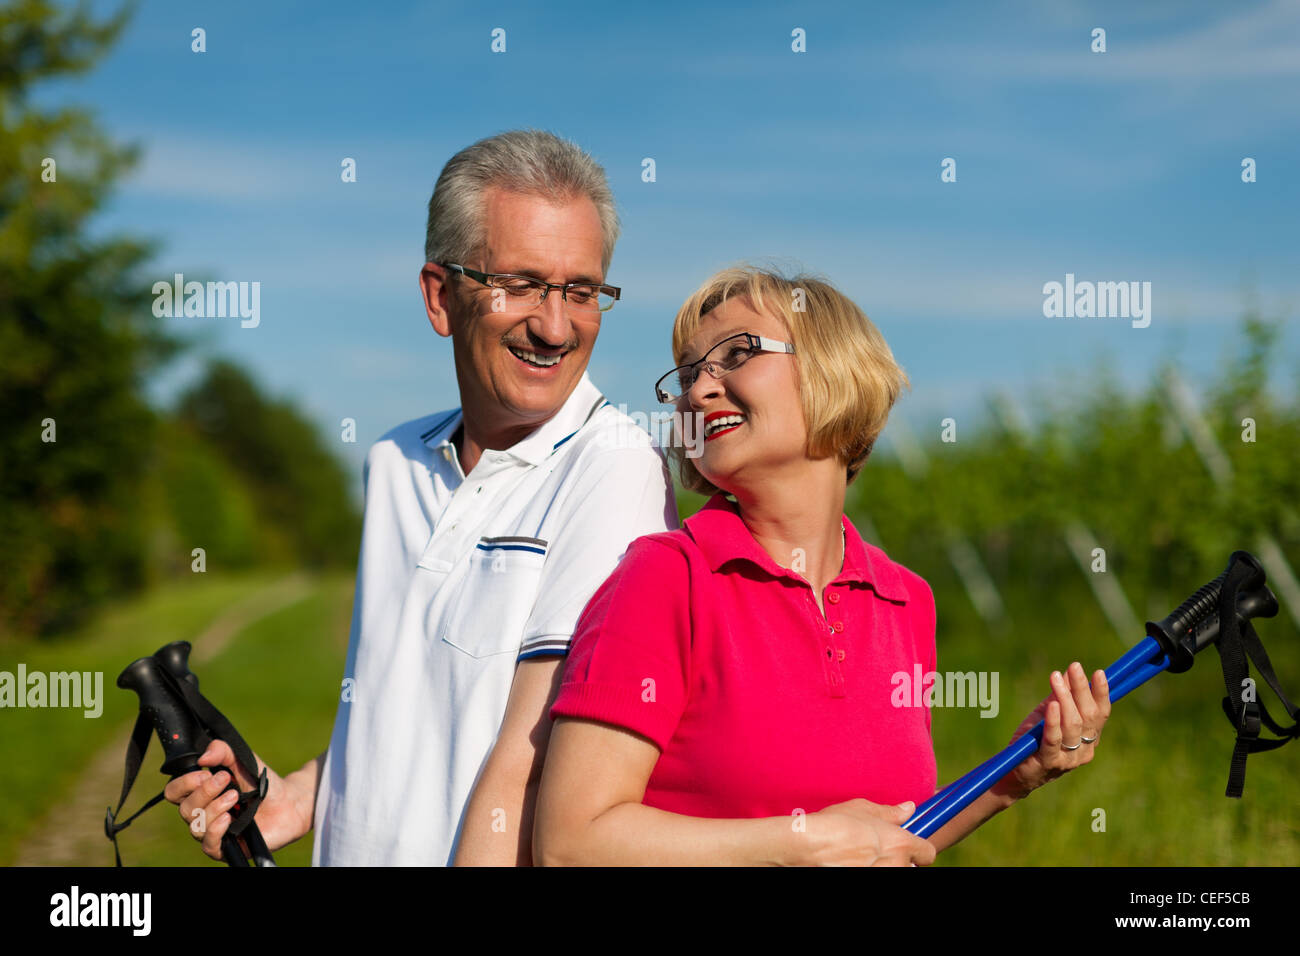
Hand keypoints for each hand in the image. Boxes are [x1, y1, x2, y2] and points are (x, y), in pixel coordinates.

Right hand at [164, 739, 308, 861]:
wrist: (289, 802)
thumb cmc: (262, 782)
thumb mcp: (242, 760)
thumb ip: (223, 751)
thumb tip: (203, 757)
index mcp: (200, 793)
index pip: (174, 792)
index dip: (184, 783)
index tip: (205, 772)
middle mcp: (202, 814)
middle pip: (184, 808)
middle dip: (204, 792)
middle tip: (226, 780)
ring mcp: (213, 832)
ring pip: (196, 826)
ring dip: (214, 808)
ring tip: (235, 797)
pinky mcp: (226, 849)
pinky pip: (209, 845)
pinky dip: (216, 830)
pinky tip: (229, 818)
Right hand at [799, 798, 936, 865]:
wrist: (808, 847)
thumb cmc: (834, 824)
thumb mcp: (862, 809)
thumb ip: (891, 812)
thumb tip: (909, 809)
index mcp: (901, 843)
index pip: (928, 853)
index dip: (918, 849)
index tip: (906, 846)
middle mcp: (897, 865)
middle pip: (910, 867)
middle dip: (898, 860)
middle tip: (875, 852)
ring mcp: (883, 876)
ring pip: (893, 872)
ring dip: (883, 866)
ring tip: (859, 859)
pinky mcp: (869, 882)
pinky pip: (876, 877)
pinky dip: (866, 870)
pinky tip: (849, 864)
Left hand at [995, 661, 1110, 801]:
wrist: (1012, 770)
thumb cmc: (1033, 739)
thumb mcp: (1047, 714)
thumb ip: (1060, 696)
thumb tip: (1069, 672)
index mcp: (1089, 738)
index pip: (1101, 714)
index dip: (1101, 693)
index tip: (1099, 673)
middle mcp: (1084, 750)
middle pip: (1089, 717)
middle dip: (1082, 689)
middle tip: (1074, 667)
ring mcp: (1068, 759)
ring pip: (1073, 725)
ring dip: (1065, 698)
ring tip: (1056, 678)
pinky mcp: (1048, 762)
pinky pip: (1053, 739)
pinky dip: (1053, 721)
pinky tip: (1052, 704)